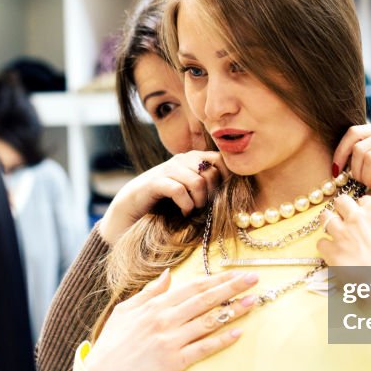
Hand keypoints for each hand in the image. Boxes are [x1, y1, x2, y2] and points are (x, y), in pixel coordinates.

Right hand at [84, 269, 258, 370]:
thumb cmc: (112, 343)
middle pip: (205, 299)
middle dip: (232, 287)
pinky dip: (222, 339)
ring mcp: (171, 340)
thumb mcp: (125, 310)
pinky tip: (238, 332)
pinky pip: (204, 348)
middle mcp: (165, 319)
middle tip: (254, 278)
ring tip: (253, 301)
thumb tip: (168, 275)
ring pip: (209, 321)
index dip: (217, 278)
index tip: (236, 271)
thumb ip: (148, 292)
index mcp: (155, 305)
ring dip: (234, 310)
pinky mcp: (175, 362)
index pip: (193, 287)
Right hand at [99, 151, 226, 243]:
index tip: (220, 196)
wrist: (133, 207)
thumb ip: (210, 185)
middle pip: (211, 173)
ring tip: (192, 210)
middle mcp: (182, 160)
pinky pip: (179, 191)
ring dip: (198, 202)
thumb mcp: (192, 191)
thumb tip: (237, 189)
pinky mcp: (155, 182)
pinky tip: (183, 212)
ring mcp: (168, 169)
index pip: (221, 160)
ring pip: (198, 182)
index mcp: (193, 158)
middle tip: (203, 207)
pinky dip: (185, 205)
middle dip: (211, 195)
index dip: (225, 178)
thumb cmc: (168, 202)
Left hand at [316, 195, 370, 266]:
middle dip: (341, 210)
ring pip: (325, 217)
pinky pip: (320, 243)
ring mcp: (343, 233)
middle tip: (344, 222)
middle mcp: (358, 218)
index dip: (361, 209)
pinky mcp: (333, 252)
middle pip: (341, 201)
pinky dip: (325, 248)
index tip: (362, 218)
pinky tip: (333, 254)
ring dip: (329, 225)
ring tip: (335, 236)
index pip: (363, 200)